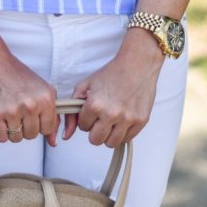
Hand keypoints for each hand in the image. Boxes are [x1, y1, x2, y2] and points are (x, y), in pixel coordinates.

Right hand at [0, 53, 58, 145]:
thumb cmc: (17, 76)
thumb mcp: (42, 90)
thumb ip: (51, 115)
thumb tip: (53, 141)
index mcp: (46, 98)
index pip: (48, 128)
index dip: (39, 124)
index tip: (33, 115)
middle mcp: (32, 104)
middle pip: (32, 135)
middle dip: (25, 127)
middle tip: (18, 111)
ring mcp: (14, 110)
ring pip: (17, 138)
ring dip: (12, 130)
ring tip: (9, 113)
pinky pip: (2, 138)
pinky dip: (0, 131)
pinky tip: (0, 117)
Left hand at [63, 31, 163, 147]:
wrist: (137, 64)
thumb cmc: (112, 73)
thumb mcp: (85, 86)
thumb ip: (72, 111)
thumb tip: (66, 136)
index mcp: (95, 105)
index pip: (83, 127)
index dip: (86, 119)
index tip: (92, 110)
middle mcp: (111, 114)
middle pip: (95, 140)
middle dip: (95, 130)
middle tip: (101, 118)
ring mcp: (127, 119)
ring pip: (111, 143)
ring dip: (109, 134)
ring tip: (112, 121)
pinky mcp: (141, 121)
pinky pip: (127, 139)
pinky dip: (123, 133)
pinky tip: (122, 120)